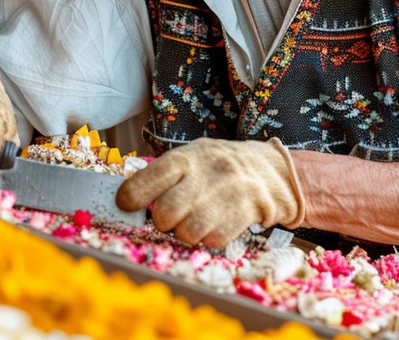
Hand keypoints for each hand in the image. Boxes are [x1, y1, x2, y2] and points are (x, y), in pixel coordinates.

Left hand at [116, 137, 305, 246]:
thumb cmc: (220, 167)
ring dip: (185, 234)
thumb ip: (163, 176)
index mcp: (187, 158)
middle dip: (163, 222)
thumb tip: (126, 201)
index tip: (125, 205)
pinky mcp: (247, 211)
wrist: (272, 169)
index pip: (149, 178)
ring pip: (188, 231)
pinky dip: (209, 239)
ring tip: (193, 223)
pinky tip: (214, 225)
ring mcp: (229, 192)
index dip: (131, 196)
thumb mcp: (192, 159)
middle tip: (170, 218)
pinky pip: (214, 240)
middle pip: (166, 212)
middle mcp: (207, 172)